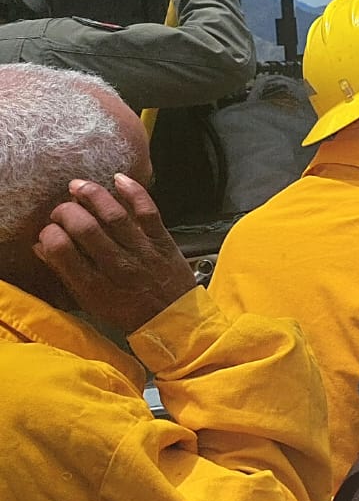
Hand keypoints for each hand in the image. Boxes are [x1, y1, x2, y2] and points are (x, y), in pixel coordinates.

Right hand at [33, 174, 195, 333]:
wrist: (173, 320)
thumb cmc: (129, 312)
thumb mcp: (91, 302)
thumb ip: (67, 274)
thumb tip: (43, 247)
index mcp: (95, 286)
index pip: (63, 253)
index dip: (50, 235)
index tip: (47, 230)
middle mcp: (118, 267)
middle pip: (86, 230)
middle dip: (67, 212)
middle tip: (61, 209)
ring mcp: (142, 252)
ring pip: (115, 217)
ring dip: (93, 195)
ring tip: (78, 186)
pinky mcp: (163, 241)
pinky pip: (148, 212)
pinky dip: (134, 192)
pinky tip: (118, 179)